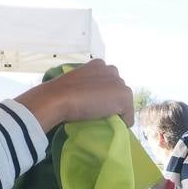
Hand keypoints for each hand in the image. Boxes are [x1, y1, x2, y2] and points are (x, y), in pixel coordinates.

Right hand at [16, 60, 133, 130]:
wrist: (59, 97)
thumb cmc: (59, 92)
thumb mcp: (76, 83)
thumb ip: (87, 86)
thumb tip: (91, 101)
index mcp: (99, 64)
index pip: (108, 83)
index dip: (101, 95)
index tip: (90, 102)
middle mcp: (112, 70)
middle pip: (118, 92)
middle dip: (110, 101)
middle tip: (94, 110)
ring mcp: (120, 83)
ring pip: (124, 104)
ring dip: (115, 111)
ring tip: (99, 116)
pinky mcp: (125, 96)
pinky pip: (128, 118)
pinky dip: (120, 124)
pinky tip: (106, 122)